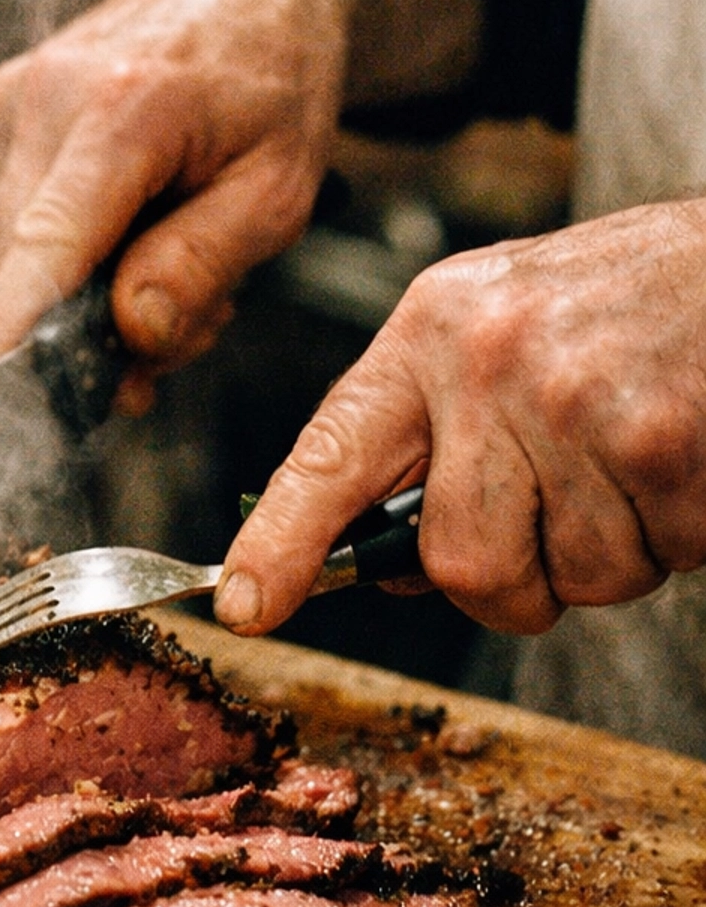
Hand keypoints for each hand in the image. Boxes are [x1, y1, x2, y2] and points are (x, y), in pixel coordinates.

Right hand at [0, 0, 353, 405]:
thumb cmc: (276, 80)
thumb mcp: (279, 191)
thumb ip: (202, 266)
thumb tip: (132, 332)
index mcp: (123, 109)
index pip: (44, 245)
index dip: (11, 334)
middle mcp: (47, 95)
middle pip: (25, 268)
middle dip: (86, 327)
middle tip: (180, 332)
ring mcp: (11, 98)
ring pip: (15, 253)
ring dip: (83, 289)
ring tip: (171, 256)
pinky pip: (14, 220)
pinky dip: (68, 248)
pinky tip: (131, 223)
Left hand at [215, 199, 705, 636]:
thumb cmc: (629, 300)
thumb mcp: (502, 328)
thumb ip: (434, 432)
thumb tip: (388, 559)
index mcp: (431, 332)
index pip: (329, 453)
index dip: (280, 542)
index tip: (245, 606)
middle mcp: (487, 362)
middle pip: (461, 562)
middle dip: (520, 579)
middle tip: (569, 516)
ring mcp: (572, 401)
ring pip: (570, 578)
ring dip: (617, 552)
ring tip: (638, 459)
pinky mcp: (657, 443)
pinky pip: (654, 562)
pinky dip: (680, 536)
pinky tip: (684, 459)